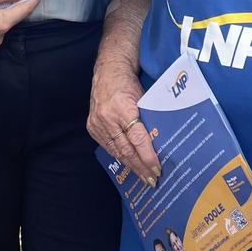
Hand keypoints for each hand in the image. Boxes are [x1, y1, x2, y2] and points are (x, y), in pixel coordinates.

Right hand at [88, 57, 160, 184]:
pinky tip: (128, 164)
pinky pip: (107, 146)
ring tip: (142, 176)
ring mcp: (97, 123)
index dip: (148, 156)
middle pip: (126, 149)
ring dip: (130, 165)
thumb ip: (149, 120)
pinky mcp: (91, 126)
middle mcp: (107, 117)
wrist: (108, 71)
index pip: (138, 139)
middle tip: (152, 179)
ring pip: (116, 151)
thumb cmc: (129, 83)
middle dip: (140, 167)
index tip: (157, 168)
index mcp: (123, 108)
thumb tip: (160, 144)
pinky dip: (119, 156)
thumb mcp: (144, 98)